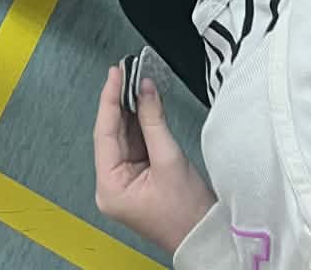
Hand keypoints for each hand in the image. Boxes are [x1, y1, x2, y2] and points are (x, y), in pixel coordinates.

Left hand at [93, 67, 216, 253]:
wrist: (206, 238)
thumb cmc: (188, 216)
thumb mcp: (169, 160)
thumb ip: (153, 120)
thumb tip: (144, 89)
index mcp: (109, 187)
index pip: (104, 132)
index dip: (110, 98)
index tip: (115, 74)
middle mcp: (111, 186)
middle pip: (112, 133)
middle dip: (122, 102)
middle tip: (128, 73)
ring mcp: (124, 182)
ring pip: (124, 136)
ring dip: (132, 110)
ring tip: (137, 83)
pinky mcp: (137, 178)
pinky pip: (136, 144)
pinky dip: (141, 124)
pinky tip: (145, 104)